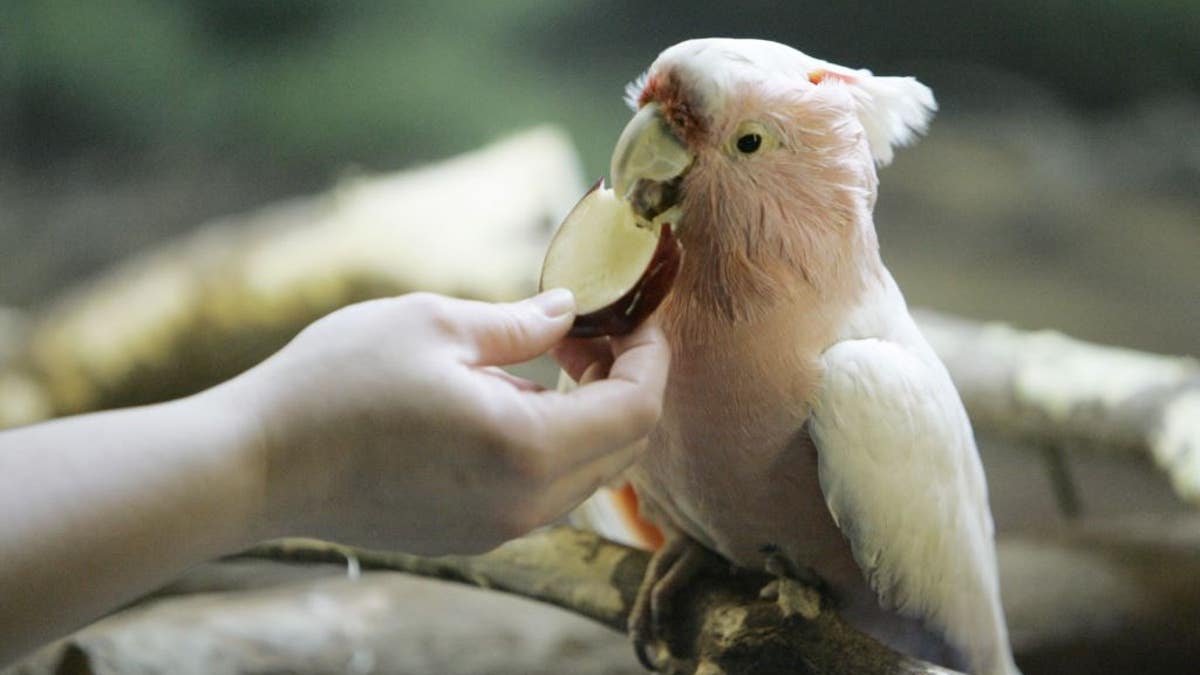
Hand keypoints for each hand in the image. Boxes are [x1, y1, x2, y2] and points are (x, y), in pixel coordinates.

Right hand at [233, 290, 668, 554]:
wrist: (255, 466)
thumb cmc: (336, 384)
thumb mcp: (435, 324)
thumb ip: (520, 322)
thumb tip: (569, 311)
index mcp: (527, 449)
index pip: (637, 409)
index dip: (651, 357)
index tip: (636, 316)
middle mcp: (525, 505)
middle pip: (623, 449)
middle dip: (627, 384)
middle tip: (592, 332)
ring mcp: (497, 529)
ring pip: (586, 474)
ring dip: (590, 416)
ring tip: (551, 360)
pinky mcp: (469, 536)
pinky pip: (543, 491)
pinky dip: (554, 444)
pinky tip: (511, 401)